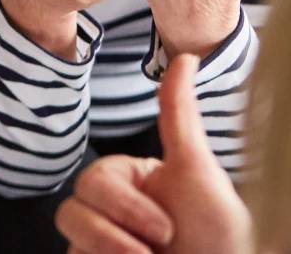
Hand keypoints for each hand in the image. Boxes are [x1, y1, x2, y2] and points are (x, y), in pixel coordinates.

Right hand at [56, 55, 251, 253]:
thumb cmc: (221, 239)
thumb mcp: (197, 172)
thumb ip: (179, 115)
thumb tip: (184, 57)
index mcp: (131, 183)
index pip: (92, 181)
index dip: (123, 206)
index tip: (165, 228)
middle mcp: (111, 214)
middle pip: (70, 211)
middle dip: (114, 236)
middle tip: (157, 251)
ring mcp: (101, 245)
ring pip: (69, 238)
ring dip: (107, 253)